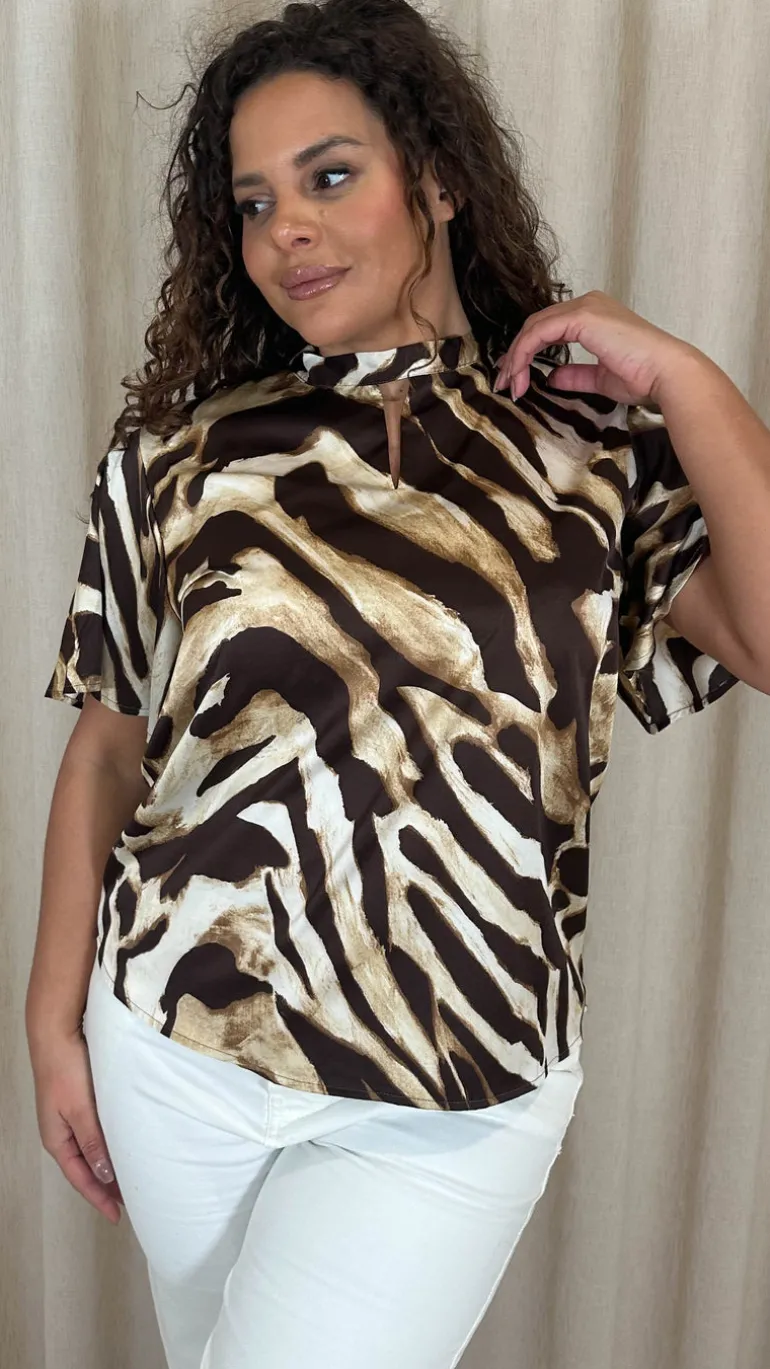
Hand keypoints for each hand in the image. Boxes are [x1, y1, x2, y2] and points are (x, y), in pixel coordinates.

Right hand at [29, 1028, 123, 1224]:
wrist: (57, 1033)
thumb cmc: (65, 1070)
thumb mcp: (80, 1109)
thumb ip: (92, 1141)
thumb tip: (103, 1175)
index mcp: (57, 1140)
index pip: (81, 1178)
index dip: (99, 1198)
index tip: (118, 1216)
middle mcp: (62, 1133)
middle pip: (85, 1168)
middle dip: (105, 1187)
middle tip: (129, 1202)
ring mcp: (70, 1118)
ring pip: (91, 1151)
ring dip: (108, 1166)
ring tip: (130, 1180)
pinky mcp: (80, 1103)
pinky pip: (96, 1133)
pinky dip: (109, 1145)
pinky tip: (123, 1146)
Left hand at [493, 289, 697, 405]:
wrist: (665, 373)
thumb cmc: (643, 376)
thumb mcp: (601, 378)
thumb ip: (576, 375)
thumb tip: (553, 378)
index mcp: (594, 315)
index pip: (548, 328)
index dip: (527, 354)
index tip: (516, 381)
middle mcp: (588, 304)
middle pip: (537, 325)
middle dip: (516, 356)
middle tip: (505, 384)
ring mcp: (585, 307)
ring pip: (534, 327)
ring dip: (516, 357)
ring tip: (509, 384)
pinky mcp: (582, 317)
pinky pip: (540, 332)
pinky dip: (524, 353)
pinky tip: (519, 374)